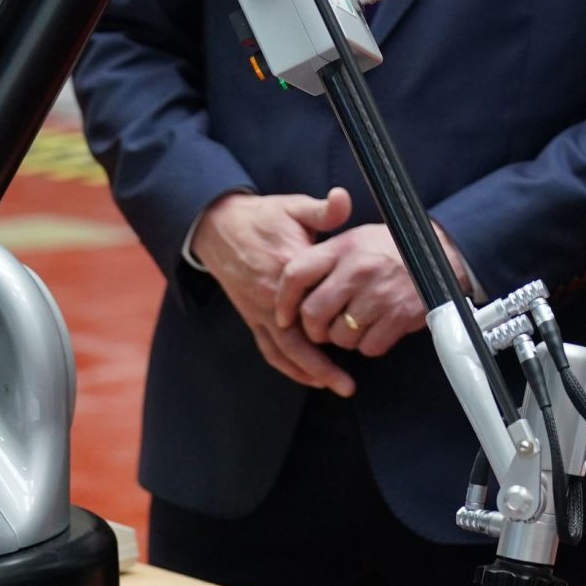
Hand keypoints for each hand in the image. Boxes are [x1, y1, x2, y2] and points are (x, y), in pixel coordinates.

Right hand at [191, 188, 356, 393]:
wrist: (219, 225)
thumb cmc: (262, 217)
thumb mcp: (294, 207)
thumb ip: (323, 210)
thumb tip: (344, 198)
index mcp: (287, 269)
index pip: (318, 301)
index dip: (341, 317)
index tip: (367, 330)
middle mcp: (271, 297)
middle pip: (299, 339)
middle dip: (324, 365)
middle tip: (349, 385)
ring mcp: (260, 310)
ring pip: (284, 350)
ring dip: (308, 371)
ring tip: (335, 386)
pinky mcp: (251, 316)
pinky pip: (269, 348)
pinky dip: (288, 366)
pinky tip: (308, 377)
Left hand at [276, 221, 464, 357]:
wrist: (442, 253)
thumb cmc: (391, 248)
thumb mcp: (355, 239)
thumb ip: (323, 258)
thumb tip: (288, 285)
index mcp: (343, 247)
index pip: (296, 275)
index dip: (283, 302)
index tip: (283, 317)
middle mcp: (358, 270)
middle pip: (314, 314)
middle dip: (313, 329)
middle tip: (322, 328)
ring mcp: (379, 295)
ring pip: (340, 336)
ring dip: (344, 338)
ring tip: (355, 324)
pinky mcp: (399, 316)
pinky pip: (368, 347)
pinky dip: (369, 344)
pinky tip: (377, 329)